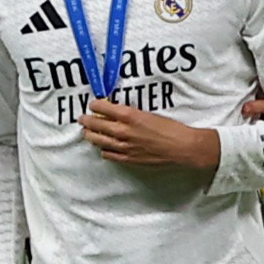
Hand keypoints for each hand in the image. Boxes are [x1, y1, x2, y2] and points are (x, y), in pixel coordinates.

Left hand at [79, 96, 223, 174]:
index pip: (102, 107)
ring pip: (97, 140)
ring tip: (88, 133)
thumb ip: (129, 114)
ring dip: (90, 135)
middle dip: (86, 120)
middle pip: (95, 124)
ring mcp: (123, 146)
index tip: (93, 104)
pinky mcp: (127, 159)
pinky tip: (104, 147)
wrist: (181, 147)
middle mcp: (122, 131)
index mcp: (129, 115)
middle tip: (83, 118)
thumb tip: (115, 113)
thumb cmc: (170, 128)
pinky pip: (108, 154)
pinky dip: (103, 149)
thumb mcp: (148, 113)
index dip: (95, 105)